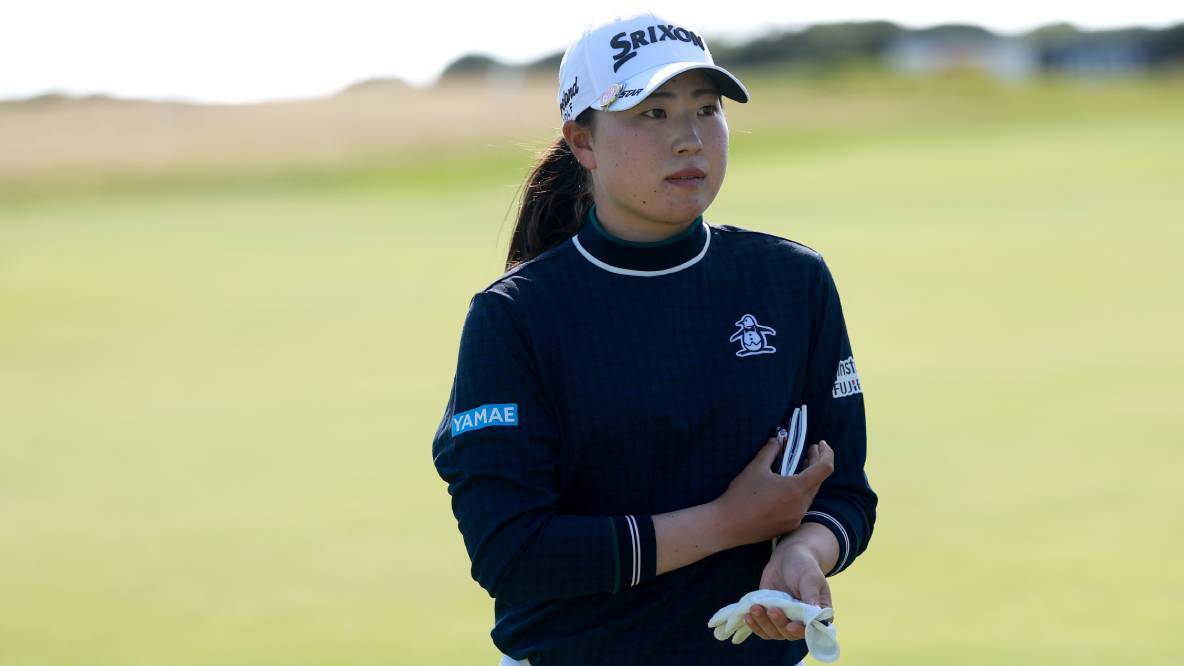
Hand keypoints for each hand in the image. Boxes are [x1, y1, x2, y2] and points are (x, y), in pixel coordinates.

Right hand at [714, 438, 833, 546]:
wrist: (728, 525)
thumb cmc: (741, 495)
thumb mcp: (756, 468)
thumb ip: (770, 451)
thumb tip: (778, 439)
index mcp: (797, 489)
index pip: (825, 468)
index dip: (826, 453)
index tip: (820, 444)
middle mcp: (802, 505)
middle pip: (818, 481)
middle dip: (815, 464)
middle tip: (808, 451)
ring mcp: (796, 519)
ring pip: (809, 495)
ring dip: (807, 480)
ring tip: (797, 468)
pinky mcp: (789, 527)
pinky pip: (800, 507)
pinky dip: (798, 494)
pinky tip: (784, 489)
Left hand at [746, 544, 832, 640]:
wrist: (787, 558)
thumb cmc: (804, 566)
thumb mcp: (810, 578)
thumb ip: (811, 595)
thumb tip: (815, 614)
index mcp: (816, 615)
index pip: (810, 630)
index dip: (799, 631)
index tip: (790, 626)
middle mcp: (800, 622)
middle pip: (788, 633)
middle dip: (778, 623)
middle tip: (770, 609)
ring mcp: (784, 619)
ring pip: (773, 632)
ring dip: (763, 623)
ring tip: (755, 609)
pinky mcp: (769, 616)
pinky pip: (761, 627)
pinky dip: (754, 624)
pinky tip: (747, 616)